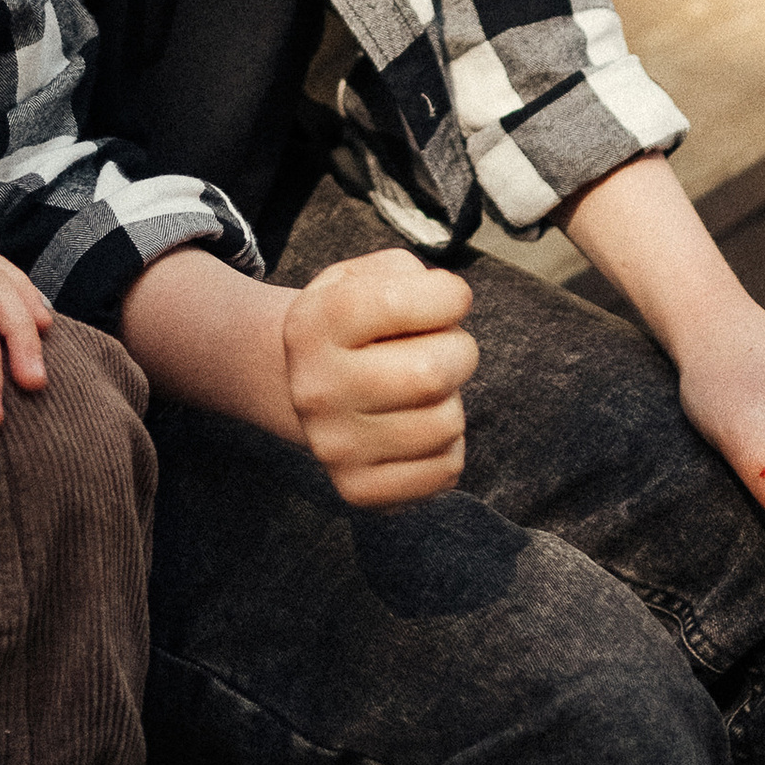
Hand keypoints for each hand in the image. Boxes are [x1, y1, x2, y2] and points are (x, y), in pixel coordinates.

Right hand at [281, 249, 477, 508]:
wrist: (305, 384)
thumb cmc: (355, 324)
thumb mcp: (362, 276)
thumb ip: (407, 274)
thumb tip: (449, 304)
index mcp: (312, 326)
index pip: (396, 302)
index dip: (447, 295)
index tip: (448, 299)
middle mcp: (316, 390)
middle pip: (431, 375)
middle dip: (458, 352)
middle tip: (441, 348)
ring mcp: (334, 447)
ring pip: (447, 424)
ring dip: (451, 400)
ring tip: (422, 391)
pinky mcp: (360, 490)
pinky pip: (447, 470)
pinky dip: (447, 446)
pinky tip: (417, 427)